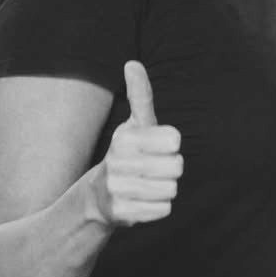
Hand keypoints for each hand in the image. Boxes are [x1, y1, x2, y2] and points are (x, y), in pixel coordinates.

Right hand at [93, 61, 181, 225]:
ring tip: (146, 184)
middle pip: (177, 167)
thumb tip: (132, 63)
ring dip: (165, 189)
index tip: (156, 147)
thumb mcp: (134, 124)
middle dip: (170, 169)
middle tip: (152, 169)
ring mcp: (117, 189)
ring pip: (171, 189)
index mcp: (125, 138)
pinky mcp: (121, 213)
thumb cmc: (128, 154)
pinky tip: (141, 201)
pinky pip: (164, 210)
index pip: (175, 141)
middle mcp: (117, 162)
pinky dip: (158, 207)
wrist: (98, 196)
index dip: (171, 146)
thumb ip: (140, 95)